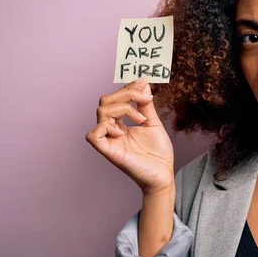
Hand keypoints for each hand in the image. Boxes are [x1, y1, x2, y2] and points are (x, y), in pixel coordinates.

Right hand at [86, 77, 174, 193]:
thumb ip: (146, 105)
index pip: (114, 99)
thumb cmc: (158, 153)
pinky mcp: (109, 152)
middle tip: (145, 99)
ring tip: (141, 119)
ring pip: (101, 112)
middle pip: (104, 102)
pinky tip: (123, 131)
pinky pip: (94, 135)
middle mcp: (112, 130)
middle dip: (125, 94)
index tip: (143, 82)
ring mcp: (110, 140)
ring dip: (123, 108)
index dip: (127, 87)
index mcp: (121, 123)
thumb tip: (143, 83)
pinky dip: (107, 127)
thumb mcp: (153, 123)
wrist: (164, 174)